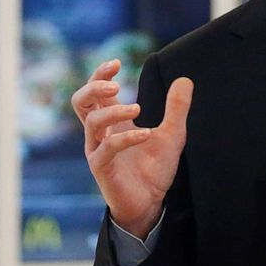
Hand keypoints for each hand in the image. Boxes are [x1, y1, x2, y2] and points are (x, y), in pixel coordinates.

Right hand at [72, 59, 192, 238]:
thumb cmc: (154, 168)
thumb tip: (185, 79)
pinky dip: (126, 138)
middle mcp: (100, 133)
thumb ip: (176, 108)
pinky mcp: (102, 168)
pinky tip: (146, 134)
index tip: (117, 62)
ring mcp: (98, 150)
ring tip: (138, 108)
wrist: (151, 203)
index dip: (100, 74)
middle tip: (115, 84)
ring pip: (92, 122)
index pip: (96, 92)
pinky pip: (107, 148)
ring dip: (114, 111)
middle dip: (94, 87)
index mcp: (112, 121)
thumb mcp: (173, 134)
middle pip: (80, 101)